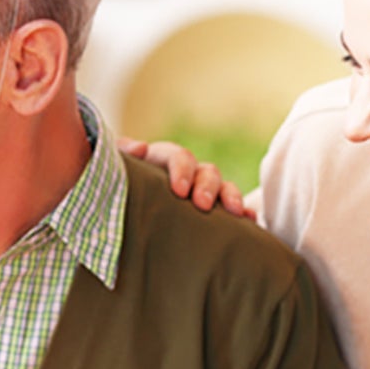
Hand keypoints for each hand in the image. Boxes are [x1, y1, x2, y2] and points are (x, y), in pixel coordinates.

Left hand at [116, 138, 252, 218]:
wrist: (123, 214)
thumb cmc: (120, 188)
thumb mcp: (119, 172)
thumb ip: (123, 156)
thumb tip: (140, 147)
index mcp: (164, 160)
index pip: (179, 157)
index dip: (182, 170)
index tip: (179, 191)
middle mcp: (189, 173)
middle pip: (207, 171)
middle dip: (207, 187)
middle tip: (202, 205)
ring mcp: (204, 191)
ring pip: (225, 187)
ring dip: (232, 197)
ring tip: (236, 213)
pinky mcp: (214, 211)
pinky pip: (235, 209)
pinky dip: (245, 214)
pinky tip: (250, 221)